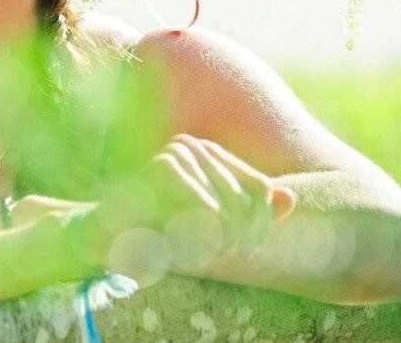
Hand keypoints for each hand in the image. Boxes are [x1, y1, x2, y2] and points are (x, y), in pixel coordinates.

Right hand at [102, 133, 296, 270]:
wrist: (110, 233)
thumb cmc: (162, 230)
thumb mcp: (214, 226)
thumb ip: (253, 213)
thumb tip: (290, 198)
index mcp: (213, 155)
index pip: (261, 187)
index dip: (260, 223)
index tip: (246, 249)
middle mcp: (198, 147)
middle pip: (248, 198)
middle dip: (239, 235)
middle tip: (220, 254)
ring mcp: (180, 151)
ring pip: (229, 207)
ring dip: (219, 240)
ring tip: (200, 253)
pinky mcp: (165, 164)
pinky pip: (207, 206)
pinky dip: (201, 233)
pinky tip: (182, 240)